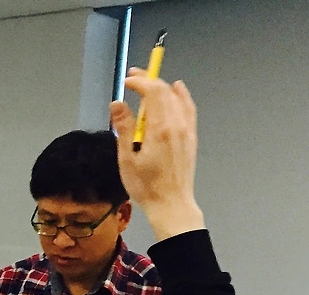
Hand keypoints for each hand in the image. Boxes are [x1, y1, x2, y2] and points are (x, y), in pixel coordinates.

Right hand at [110, 70, 204, 241]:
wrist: (171, 204)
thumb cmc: (147, 187)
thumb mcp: (127, 159)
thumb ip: (124, 128)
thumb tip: (117, 104)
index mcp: (160, 129)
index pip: (152, 92)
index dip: (139, 82)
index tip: (127, 82)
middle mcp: (177, 125)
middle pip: (165, 91)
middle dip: (149, 80)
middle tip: (134, 77)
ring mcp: (187, 130)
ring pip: (177, 97)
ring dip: (162, 86)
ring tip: (149, 82)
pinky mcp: (190, 136)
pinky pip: (188, 108)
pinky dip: (182, 95)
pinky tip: (177, 89)